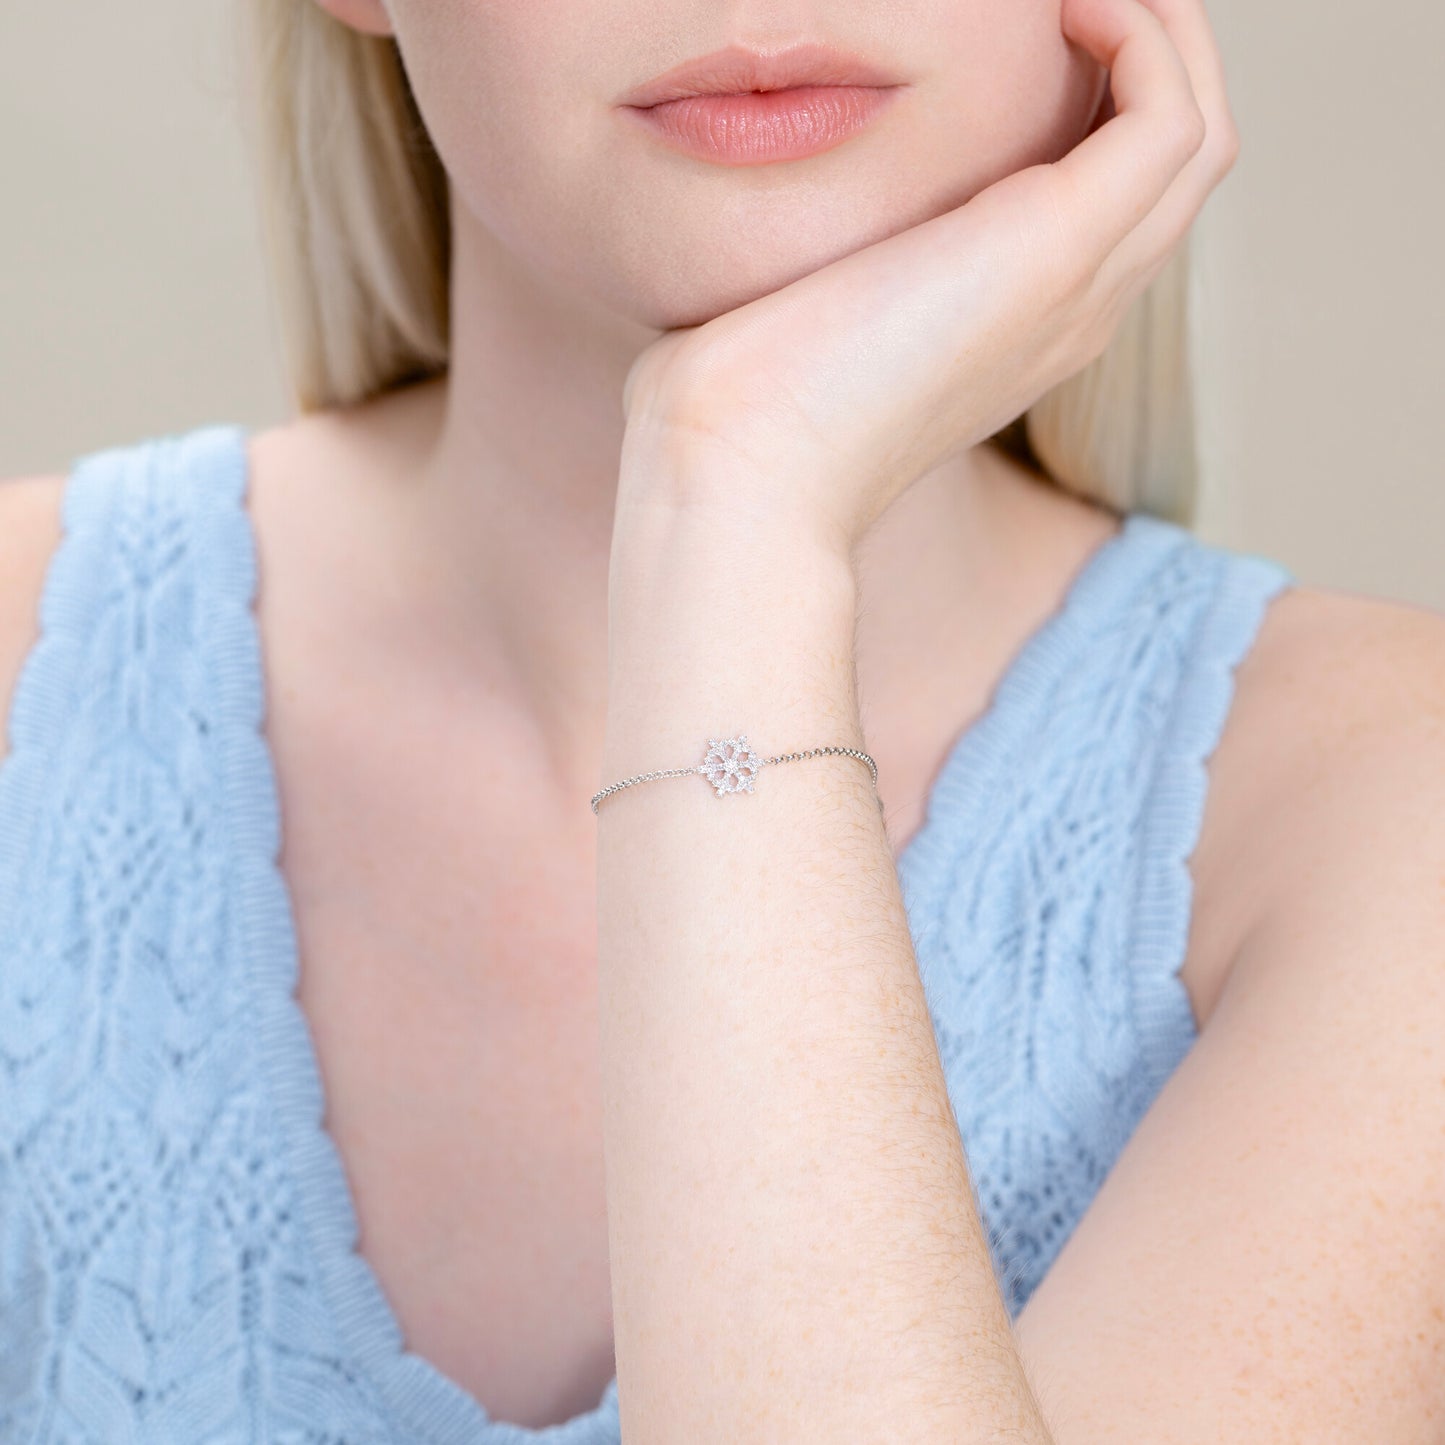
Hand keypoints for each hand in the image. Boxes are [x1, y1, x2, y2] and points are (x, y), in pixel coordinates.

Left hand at [619, 0, 1237, 558]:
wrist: (743, 466)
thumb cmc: (742, 401)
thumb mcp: (812, 308)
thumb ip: (845, 257)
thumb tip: (784, 188)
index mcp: (1019, 326)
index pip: (1114, 202)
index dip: (1102, 100)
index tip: (1041, 26)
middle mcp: (1070, 310)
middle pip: (1178, 164)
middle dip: (1150, 48)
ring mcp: (1078, 285)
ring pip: (1199, 135)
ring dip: (1161, 30)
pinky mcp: (1059, 248)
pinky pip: (1168, 116)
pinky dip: (1142, 36)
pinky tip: (1065, 4)